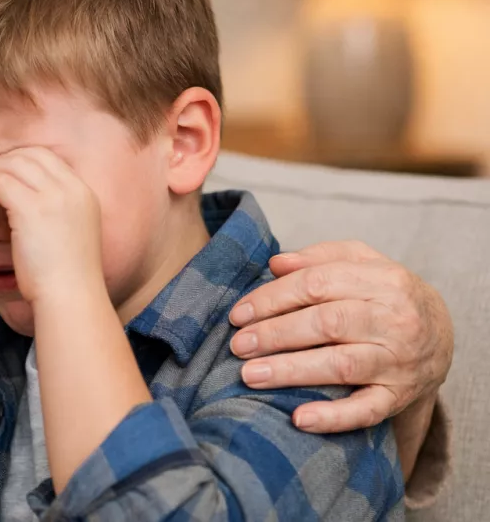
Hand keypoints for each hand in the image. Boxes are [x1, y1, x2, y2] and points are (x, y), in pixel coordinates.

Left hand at [0, 147, 102, 301]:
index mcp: (83, 193)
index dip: (19, 161)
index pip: (47, 158)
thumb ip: (55, 213)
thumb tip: (28, 206)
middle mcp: (72, 188)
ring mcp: (53, 196)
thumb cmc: (64, 279)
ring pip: (11, 164)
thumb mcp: (68, 236)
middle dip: (2, 162)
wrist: (70, 299)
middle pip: (29, 154)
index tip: (1, 175)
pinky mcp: (30, 208)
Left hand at [228, 240, 453, 433]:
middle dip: (276, 334)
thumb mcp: (362, 263)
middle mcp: (395, 320)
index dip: (273, 299)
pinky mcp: (399, 396)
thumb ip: (319, 258)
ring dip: (291, 371)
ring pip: (342, 366)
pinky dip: (333, 417)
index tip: (239, 314)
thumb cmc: (385, 294)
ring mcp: (399, 361)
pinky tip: (298, 419)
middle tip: (238, 345)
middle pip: (327, 324)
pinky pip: (367, 410)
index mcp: (384, 281)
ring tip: (250, 375)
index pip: (318, 284)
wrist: (440, 335)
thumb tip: (276, 263)